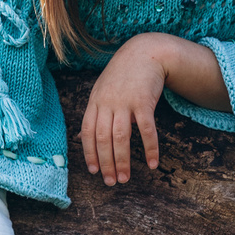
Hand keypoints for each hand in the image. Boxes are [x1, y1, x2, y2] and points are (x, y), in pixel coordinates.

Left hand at [82, 38, 167, 185]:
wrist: (145, 53)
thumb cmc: (123, 75)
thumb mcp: (102, 91)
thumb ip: (94, 114)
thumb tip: (81, 138)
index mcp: (95, 102)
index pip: (88, 133)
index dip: (89, 153)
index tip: (95, 171)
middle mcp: (107, 103)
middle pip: (103, 138)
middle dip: (106, 163)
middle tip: (112, 181)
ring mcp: (125, 102)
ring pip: (121, 137)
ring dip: (123, 160)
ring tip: (125, 178)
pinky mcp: (144, 102)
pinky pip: (146, 129)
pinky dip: (150, 148)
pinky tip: (152, 163)